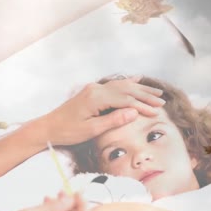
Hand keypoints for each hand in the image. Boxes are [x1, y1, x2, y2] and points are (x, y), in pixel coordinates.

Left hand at [41, 76, 164, 145]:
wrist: (48, 127)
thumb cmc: (68, 131)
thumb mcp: (91, 130)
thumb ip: (113, 120)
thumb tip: (134, 112)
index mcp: (96, 98)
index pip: (125, 100)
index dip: (142, 105)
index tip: (157, 112)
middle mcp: (95, 89)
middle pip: (126, 89)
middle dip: (145, 95)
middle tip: (162, 101)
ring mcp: (93, 89)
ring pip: (121, 86)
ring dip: (139, 88)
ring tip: (156, 92)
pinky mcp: (91, 91)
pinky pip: (113, 85)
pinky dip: (127, 83)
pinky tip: (136, 79)